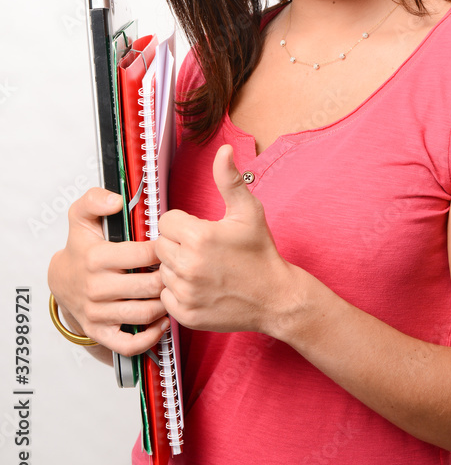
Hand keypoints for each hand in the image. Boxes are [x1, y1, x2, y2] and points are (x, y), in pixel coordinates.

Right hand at [48, 187, 169, 355]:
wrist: (61, 280)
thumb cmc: (80, 247)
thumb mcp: (81, 216)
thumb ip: (94, 199)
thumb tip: (116, 201)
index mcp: (96, 257)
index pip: (143, 255)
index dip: (164, 250)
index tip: (172, 248)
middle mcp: (96, 287)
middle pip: (149, 287)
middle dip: (170, 278)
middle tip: (181, 271)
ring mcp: (97, 313)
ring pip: (144, 314)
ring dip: (165, 305)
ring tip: (174, 292)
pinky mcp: (98, 332)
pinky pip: (128, 344)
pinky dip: (149, 337)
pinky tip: (161, 321)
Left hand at [156, 144, 295, 334]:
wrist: (275, 297)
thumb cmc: (260, 252)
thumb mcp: (248, 211)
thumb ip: (229, 179)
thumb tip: (223, 151)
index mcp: (200, 236)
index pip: (166, 221)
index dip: (182, 223)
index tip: (200, 229)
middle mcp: (189, 265)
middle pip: (160, 245)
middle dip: (178, 244)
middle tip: (202, 249)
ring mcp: (187, 292)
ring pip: (162, 271)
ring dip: (177, 268)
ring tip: (203, 268)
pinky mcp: (186, 314)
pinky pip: (166, 296)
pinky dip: (179, 292)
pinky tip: (200, 286)